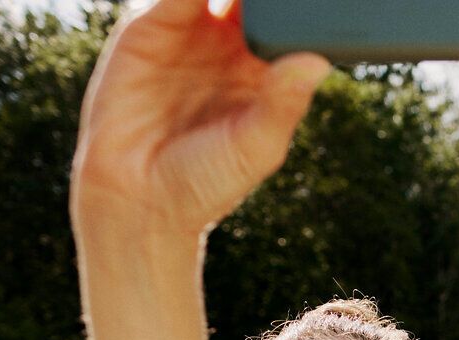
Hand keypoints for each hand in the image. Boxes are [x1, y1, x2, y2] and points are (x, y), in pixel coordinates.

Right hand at [72, 0, 329, 233]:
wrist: (140, 199)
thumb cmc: (208, 182)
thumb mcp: (257, 145)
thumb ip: (285, 102)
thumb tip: (318, 62)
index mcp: (268, 67)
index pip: (290, 20)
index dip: (297, 8)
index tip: (313, 2)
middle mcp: (231, 42)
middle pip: (254, 0)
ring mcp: (190, 29)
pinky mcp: (148, 25)